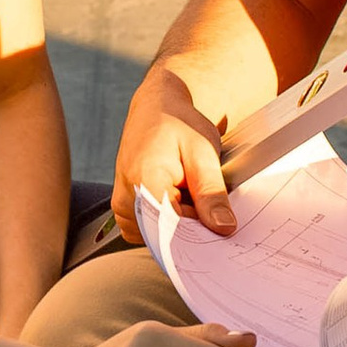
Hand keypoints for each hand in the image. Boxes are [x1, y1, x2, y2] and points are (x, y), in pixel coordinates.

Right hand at [114, 66, 237, 239]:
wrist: (155, 109)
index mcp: (143, 181)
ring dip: (181, 223)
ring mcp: (122, 207)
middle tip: (209, 202)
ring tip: (189, 192)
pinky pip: (151, 231)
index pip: (173, 231)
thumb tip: (224, 228)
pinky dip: (170, 220)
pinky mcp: (125, 210)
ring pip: (160, 236)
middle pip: (166, 237)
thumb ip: (212, 193)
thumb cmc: (178, 125)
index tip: (220, 230)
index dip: (199, 235)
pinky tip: (179, 198)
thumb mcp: (203, 152)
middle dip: (193, 227)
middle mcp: (126, 199)